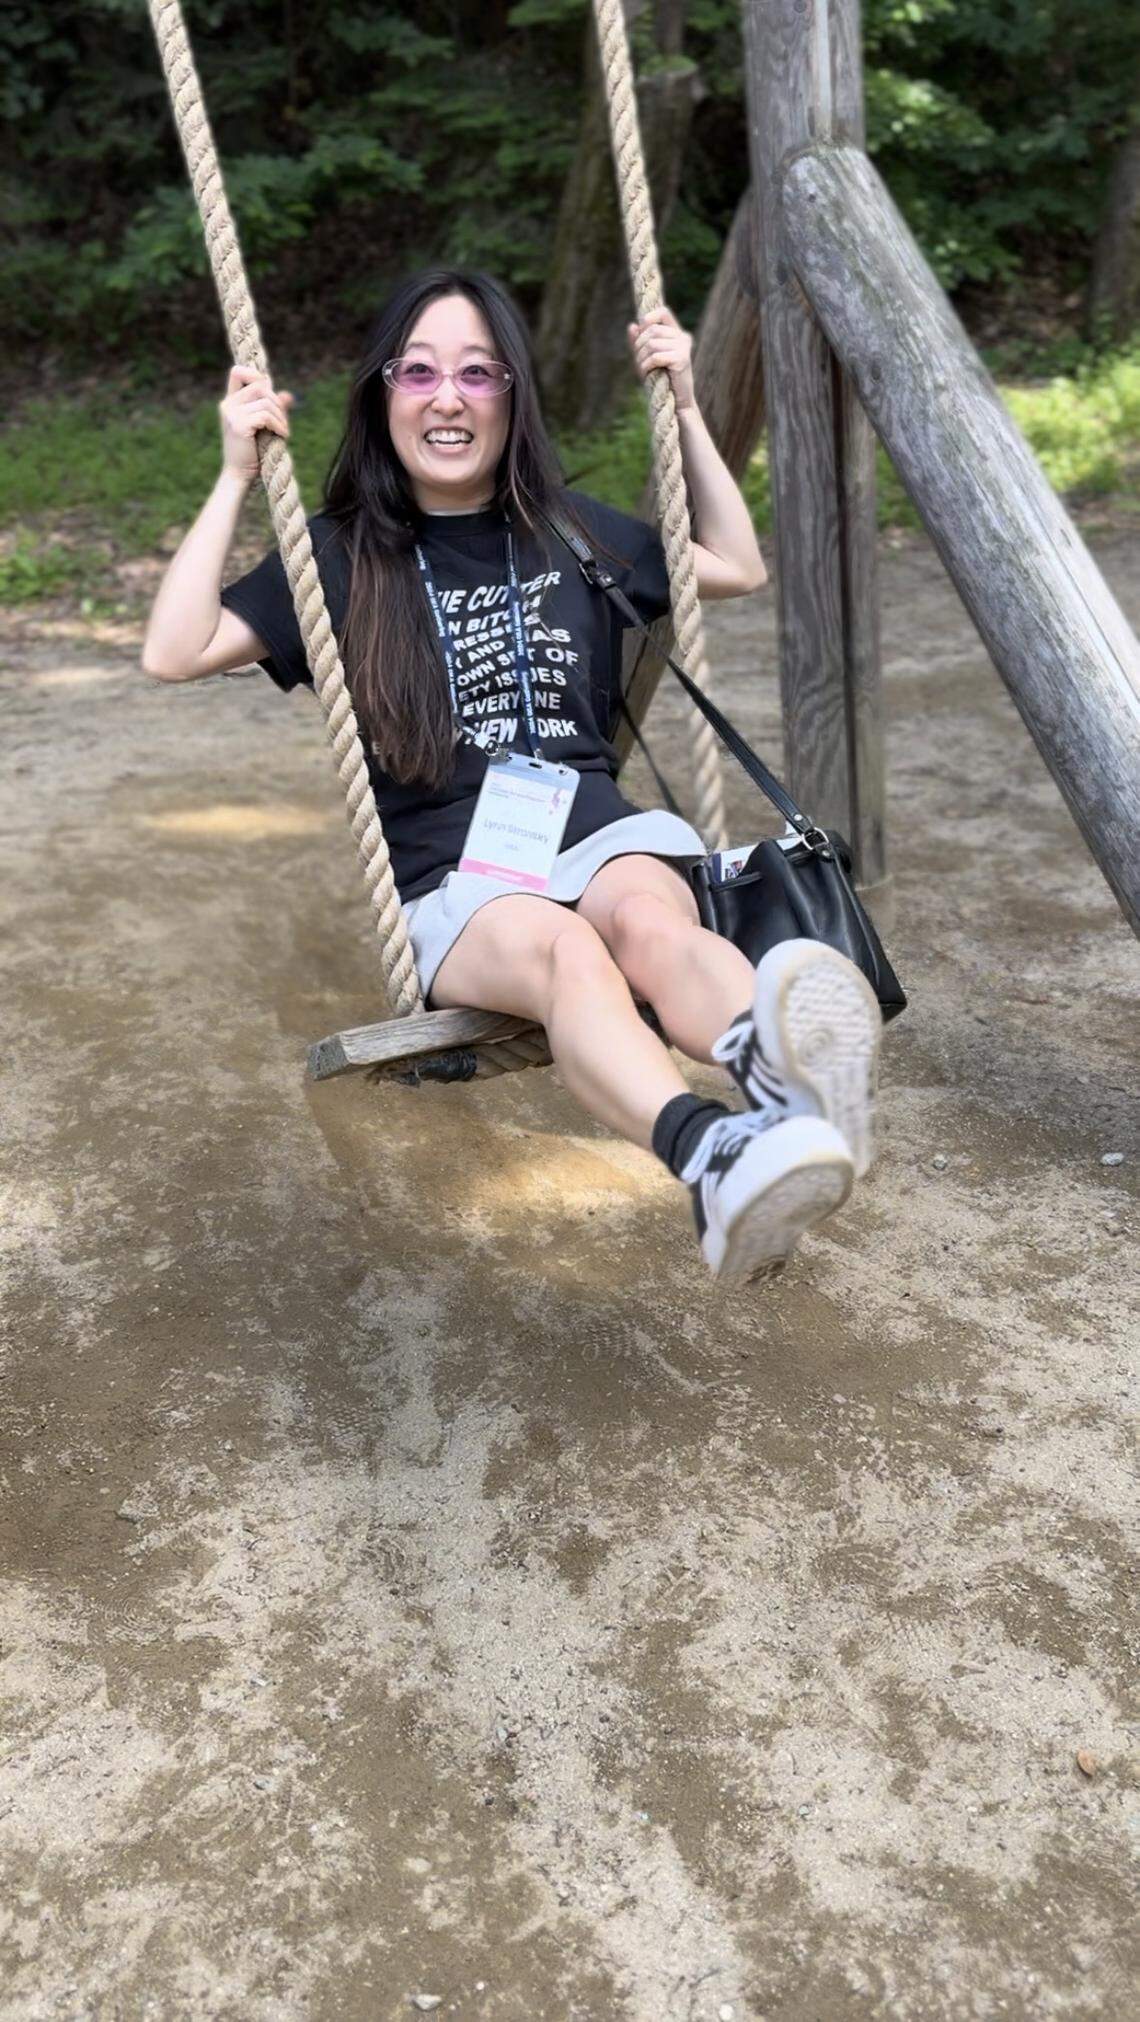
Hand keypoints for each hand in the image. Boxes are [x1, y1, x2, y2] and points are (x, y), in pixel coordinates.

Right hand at [219, 363, 293, 479]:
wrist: (239, 475)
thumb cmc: (252, 453)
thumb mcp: (264, 426)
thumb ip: (273, 409)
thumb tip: (289, 395)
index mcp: (230, 402)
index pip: (238, 371)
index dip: (256, 375)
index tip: (270, 392)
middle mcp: (228, 404)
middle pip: (259, 385)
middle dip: (277, 401)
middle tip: (283, 421)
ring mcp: (231, 414)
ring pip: (265, 401)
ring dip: (281, 416)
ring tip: (284, 432)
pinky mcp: (238, 425)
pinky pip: (265, 415)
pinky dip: (278, 425)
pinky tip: (283, 436)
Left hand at [627, 306, 695, 413]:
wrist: (676, 403)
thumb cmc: (661, 380)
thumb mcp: (646, 358)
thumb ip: (640, 342)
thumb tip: (632, 326)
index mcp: (676, 333)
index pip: (663, 312)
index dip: (649, 317)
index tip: (641, 328)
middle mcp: (683, 337)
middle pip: (652, 330)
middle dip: (639, 345)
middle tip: (638, 361)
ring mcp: (684, 348)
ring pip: (652, 343)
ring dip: (641, 358)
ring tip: (642, 369)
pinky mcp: (682, 359)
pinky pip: (656, 356)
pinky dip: (646, 365)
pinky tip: (647, 373)